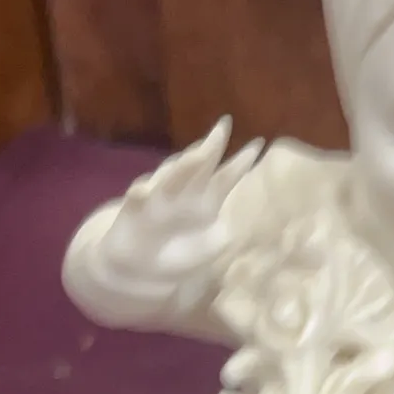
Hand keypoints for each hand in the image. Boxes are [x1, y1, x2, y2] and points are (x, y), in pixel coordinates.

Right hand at [100, 117, 261, 287]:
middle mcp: (184, 193)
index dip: (241, 162)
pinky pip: (137, 200)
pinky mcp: (134, 210)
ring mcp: (159, 198)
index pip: (226, 176)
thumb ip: (223, 235)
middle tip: (224, 126)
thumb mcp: (210, 246)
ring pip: (172, 176)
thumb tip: (231, 226)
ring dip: (184, 165)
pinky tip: (143, 191)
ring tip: (198, 154)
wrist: (140, 267)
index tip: (259, 143)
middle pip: (200, 165)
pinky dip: (140, 195)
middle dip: (211, 147)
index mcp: (205, 201)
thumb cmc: (177, 252)